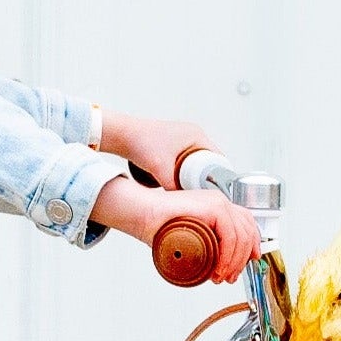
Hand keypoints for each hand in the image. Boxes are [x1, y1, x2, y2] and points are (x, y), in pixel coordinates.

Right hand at [88, 176, 261, 283]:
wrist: (143, 214)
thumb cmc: (160, 226)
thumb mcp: (189, 237)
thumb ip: (204, 245)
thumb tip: (214, 264)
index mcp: (218, 206)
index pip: (246, 224)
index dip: (252, 244)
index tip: (249, 261)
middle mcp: (221, 202)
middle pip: (247, 231)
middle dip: (243, 259)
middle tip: (231, 276)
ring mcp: (218, 203)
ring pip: (241, 236)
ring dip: (235, 261)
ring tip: (222, 276)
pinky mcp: (213, 207)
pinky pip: (231, 235)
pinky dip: (229, 255)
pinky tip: (220, 267)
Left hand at [96, 112, 216, 189]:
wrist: (121, 135)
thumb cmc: (139, 143)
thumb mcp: (160, 168)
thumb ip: (172, 187)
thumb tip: (182, 204)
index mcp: (196, 136)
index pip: (218, 159)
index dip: (219, 176)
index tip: (215, 192)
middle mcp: (193, 136)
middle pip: (208, 163)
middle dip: (205, 179)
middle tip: (201, 195)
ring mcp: (183, 141)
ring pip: (197, 165)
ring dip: (194, 177)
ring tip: (190, 191)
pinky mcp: (173, 147)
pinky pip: (186, 163)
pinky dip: (185, 173)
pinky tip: (179, 184)